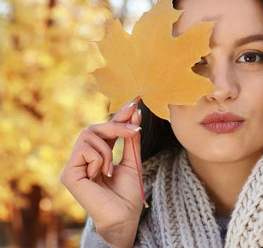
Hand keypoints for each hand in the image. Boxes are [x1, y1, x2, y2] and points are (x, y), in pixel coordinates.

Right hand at [61, 100, 142, 246]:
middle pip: (94, 128)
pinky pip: (84, 150)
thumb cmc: (128, 195)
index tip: (134, 103)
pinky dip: (98, 158)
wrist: (124, 217)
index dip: (118, 116)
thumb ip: (131, 139)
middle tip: (134, 130)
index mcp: (98, 155)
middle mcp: (83, 159)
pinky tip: (101, 174)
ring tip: (112, 168)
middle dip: (116, 125)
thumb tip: (136, 112)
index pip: (105, 130)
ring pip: (88, 136)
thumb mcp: (134, 161)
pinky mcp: (68, 174)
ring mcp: (74, 166)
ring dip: (107, 148)